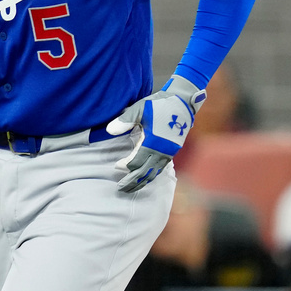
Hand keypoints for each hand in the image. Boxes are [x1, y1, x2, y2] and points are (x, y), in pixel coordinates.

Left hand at [106, 75, 206, 192]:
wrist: (181, 102)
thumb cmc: (158, 104)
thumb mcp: (139, 109)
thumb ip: (124, 121)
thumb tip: (109, 131)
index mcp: (153, 142)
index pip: (137, 161)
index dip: (126, 165)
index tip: (116, 166)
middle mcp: (162, 151)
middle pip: (145, 172)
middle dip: (133, 181)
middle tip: (120, 189)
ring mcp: (169, 152)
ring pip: (154, 172)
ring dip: (142, 181)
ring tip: (131, 188)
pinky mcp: (172, 151)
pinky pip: (161, 168)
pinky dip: (152, 175)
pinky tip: (146, 178)